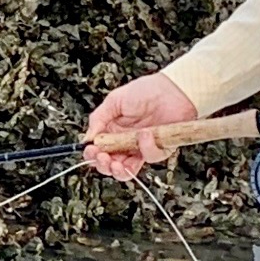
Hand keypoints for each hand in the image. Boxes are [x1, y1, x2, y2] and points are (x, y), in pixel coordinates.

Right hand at [82, 73, 196, 180]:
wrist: (173, 90)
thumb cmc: (146, 91)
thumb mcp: (114, 101)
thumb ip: (98, 119)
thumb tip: (87, 138)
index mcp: (112, 130)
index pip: (98, 150)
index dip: (92, 154)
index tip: (92, 151)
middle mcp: (125, 142)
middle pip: (110, 164)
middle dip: (104, 166)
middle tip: (104, 159)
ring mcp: (141, 148)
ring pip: (128, 170)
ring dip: (120, 170)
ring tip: (117, 163)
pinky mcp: (159, 149)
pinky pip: (150, 157)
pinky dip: (146, 148)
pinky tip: (145, 134)